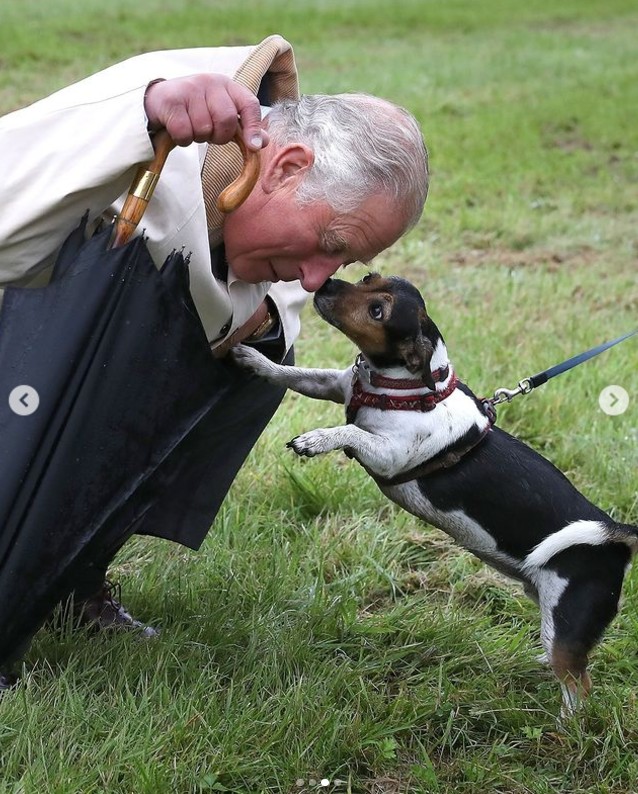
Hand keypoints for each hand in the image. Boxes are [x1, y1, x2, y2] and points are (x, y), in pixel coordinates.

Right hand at [143, 74, 268, 149]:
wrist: (158, 100)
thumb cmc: (196, 110)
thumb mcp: (222, 114)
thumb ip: (244, 127)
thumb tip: (264, 142)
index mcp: (228, 85)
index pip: (249, 104)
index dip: (254, 127)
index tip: (253, 146)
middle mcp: (210, 82)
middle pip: (226, 121)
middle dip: (219, 136)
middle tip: (209, 134)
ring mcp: (189, 88)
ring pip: (204, 130)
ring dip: (198, 138)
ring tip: (191, 127)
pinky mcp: (171, 100)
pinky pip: (185, 133)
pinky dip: (182, 140)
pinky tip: (178, 129)